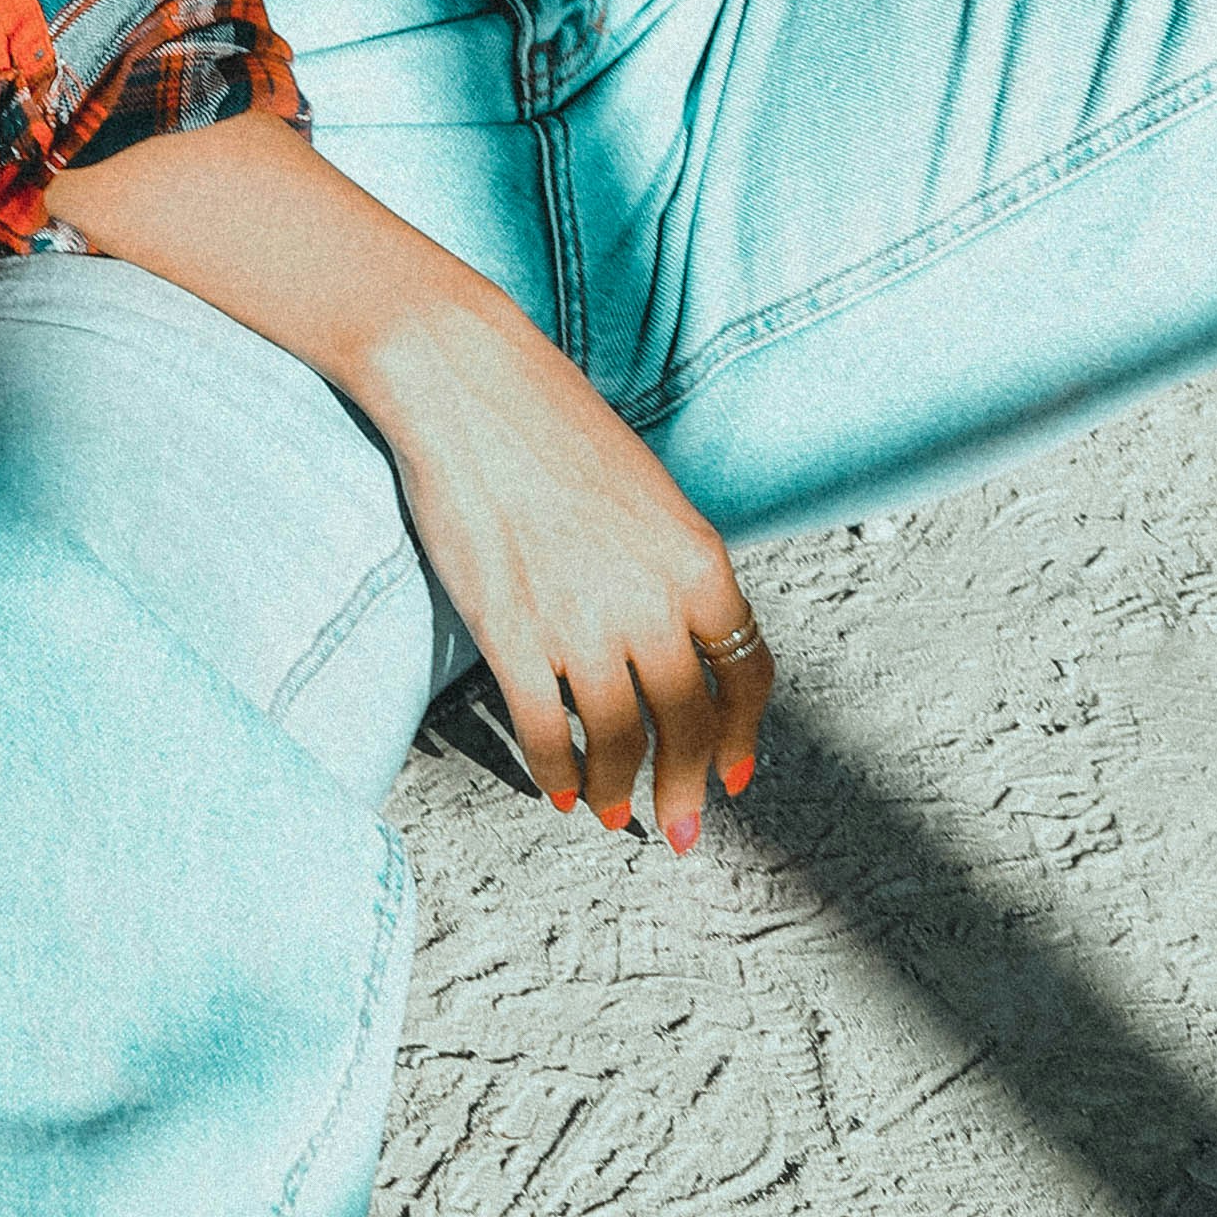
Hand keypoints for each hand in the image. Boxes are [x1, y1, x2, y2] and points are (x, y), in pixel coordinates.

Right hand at [43, 113, 771, 840]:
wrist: (471, 387)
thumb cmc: (556, 429)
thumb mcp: (647, 494)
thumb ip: (671, 568)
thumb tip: (677, 643)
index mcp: (699, 559)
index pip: (746, 672)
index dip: (743, 735)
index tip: (735, 775)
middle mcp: (653, 600)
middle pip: (687, 723)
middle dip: (687, 789)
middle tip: (681, 829)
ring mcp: (583, 622)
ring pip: (621, 738)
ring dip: (622, 790)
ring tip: (616, 815)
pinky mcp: (514, 635)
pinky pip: (547, 730)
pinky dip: (556, 771)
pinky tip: (559, 788)